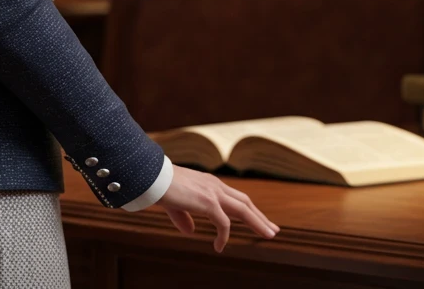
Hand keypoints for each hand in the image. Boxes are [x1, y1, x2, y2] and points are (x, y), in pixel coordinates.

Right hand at [156, 165, 279, 252]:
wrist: (151, 177)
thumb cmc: (160, 187)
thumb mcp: (174, 204)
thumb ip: (183, 217)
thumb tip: (190, 231)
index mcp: (209, 183)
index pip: (236, 197)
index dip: (249, 210)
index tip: (259, 220)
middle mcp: (215, 185)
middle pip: (245, 202)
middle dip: (260, 217)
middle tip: (273, 230)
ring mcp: (213, 192)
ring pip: (243, 210)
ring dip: (258, 223)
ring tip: (268, 235)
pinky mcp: (208, 202)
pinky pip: (223, 223)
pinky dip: (224, 236)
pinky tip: (219, 247)